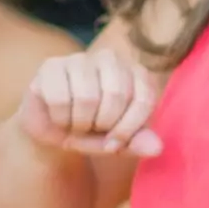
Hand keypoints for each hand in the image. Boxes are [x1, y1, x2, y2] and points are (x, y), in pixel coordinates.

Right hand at [18, 49, 163, 157]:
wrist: (54, 131)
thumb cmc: (93, 132)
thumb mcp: (119, 143)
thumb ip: (138, 143)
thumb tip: (156, 148)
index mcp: (136, 74)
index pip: (144, 99)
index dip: (129, 128)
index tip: (115, 143)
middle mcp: (111, 60)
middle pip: (116, 95)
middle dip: (103, 124)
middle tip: (92, 129)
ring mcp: (80, 59)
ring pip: (87, 97)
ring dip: (79, 123)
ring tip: (76, 123)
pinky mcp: (51, 66)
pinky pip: (60, 98)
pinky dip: (60, 118)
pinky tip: (59, 117)